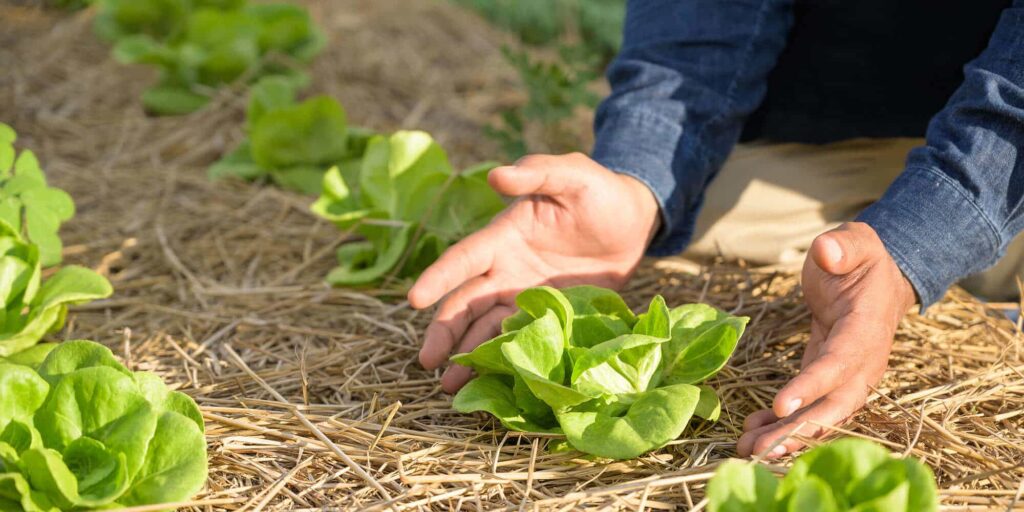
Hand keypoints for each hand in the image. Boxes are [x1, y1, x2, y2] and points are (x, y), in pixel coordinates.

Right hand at [408, 153, 659, 391]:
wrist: (633, 222)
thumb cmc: (598, 192)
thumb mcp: (572, 175)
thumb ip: (536, 174)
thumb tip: (496, 176)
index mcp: (503, 236)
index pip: (464, 259)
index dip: (439, 277)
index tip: (414, 300)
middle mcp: (505, 270)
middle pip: (466, 303)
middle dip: (445, 331)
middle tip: (427, 363)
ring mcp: (525, 296)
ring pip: (487, 328)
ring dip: (467, 354)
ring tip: (450, 388)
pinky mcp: (548, 317)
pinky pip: (519, 340)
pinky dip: (502, 360)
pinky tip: (488, 385)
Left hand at [737, 222, 915, 457]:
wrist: (877, 276)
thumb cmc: (861, 257)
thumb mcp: (856, 240)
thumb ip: (845, 245)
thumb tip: (827, 251)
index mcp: (866, 328)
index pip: (840, 362)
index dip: (813, 386)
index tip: (782, 406)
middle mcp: (862, 360)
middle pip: (835, 405)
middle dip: (801, 431)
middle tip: (764, 452)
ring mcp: (847, 374)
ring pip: (821, 414)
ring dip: (787, 436)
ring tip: (749, 452)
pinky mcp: (828, 377)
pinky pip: (809, 407)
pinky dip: (782, 423)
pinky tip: (752, 433)